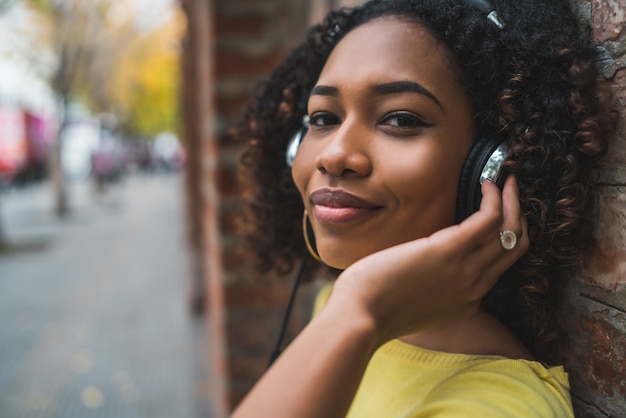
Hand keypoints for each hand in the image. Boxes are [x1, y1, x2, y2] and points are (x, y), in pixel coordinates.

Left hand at [327, 176, 528, 345]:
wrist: (360, 317)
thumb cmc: (373, 306)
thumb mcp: (412, 302)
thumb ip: (428, 286)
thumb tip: (422, 264)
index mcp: (466, 300)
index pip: (500, 266)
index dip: (506, 236)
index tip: (499, 213)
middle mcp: (474, 287)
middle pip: (514, 246)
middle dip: (518, 214)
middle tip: (512, 190)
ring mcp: (466, 270)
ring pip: (510, 231)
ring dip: (512, 201)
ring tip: (504, 181)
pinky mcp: (449, 250)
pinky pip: (489, 219)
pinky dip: (493, 198)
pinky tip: (485, 184)